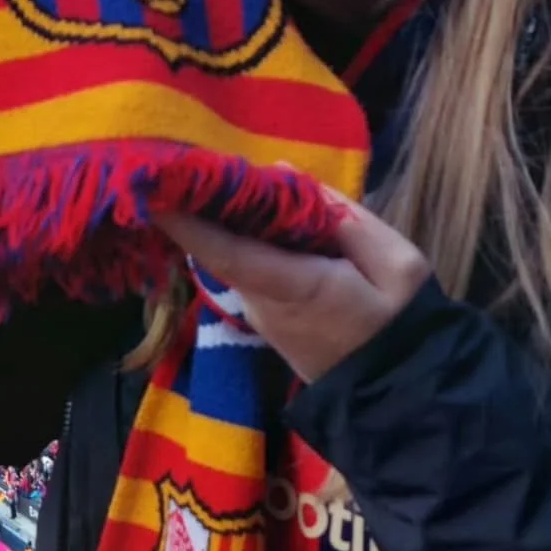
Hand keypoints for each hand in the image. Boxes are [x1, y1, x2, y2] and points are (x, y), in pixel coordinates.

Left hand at [156, 195, 430, 382]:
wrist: (401, 394)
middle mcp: (261, 301)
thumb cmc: (401, 325)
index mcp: (292, 287)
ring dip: (226, 216)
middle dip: (205, 203)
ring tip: (218, 169)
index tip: (148, 190)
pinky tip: (251, 206)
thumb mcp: (396, 264)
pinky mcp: (268, 317)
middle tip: (189, 156)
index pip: (224, 250)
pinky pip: (251, 266)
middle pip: (223, 245)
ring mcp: (260, 313)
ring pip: (236, 253)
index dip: (184, 222)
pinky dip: (247, 236)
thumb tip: (282, 175)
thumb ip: (341, 216)